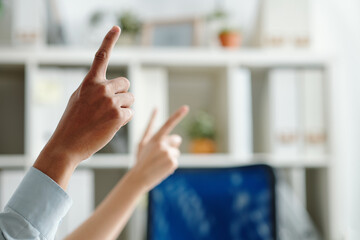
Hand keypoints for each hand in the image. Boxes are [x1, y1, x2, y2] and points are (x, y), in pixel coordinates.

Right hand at [41, 26, 133, 163]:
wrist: (67, 144)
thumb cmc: (72, 123)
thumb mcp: (78, 98)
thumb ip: (94, 88)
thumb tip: (112, 86)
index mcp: (89, 82)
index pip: (101, 57)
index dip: (109, 40)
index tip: (117, 27)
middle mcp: (101, 88)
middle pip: (126, 83)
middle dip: (123, 94)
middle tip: (110, 107)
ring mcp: (110, 101)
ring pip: (130, 99)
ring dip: (123, 108)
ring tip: (106, 118)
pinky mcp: (118, 115)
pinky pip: (130, 113)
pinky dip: (124, 120)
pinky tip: (110, 126)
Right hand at [131, 106, 188, 191]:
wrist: (139, 177)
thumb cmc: (141, 159)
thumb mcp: (142, 143)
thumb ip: (151, 130)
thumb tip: (155, 111)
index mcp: (155, 138)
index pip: (168, 124)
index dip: (178, 115)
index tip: (186, 107)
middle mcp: (162, 144)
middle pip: (177, 139)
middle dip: (173, 145)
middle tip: (161, 154)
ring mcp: (168, 153)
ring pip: (176, 152)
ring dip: (170, 156)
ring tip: (159, 163)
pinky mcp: (172, 162)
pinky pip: (176, 161)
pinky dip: (170, 165)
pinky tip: (161, 168)